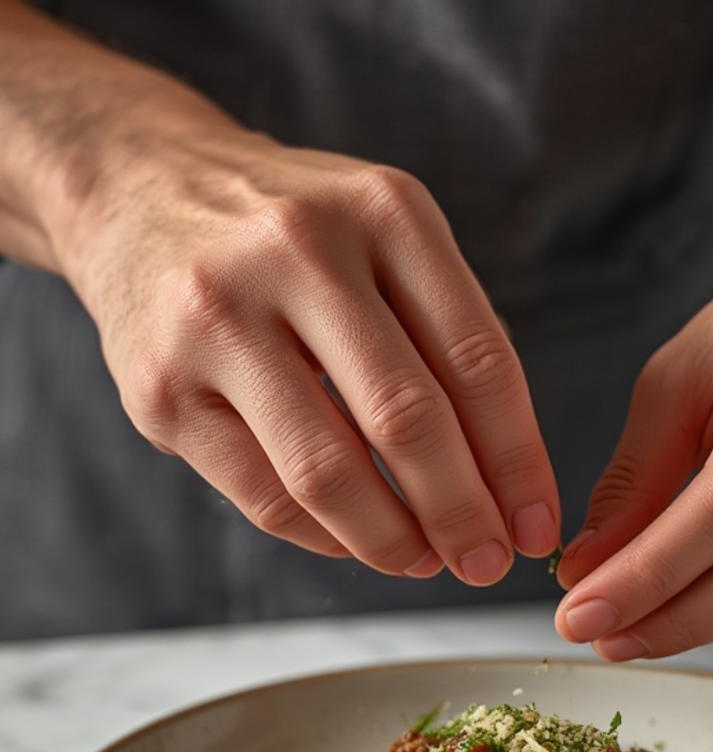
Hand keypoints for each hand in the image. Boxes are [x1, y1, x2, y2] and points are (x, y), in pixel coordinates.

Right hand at [57, 131, 558, 581]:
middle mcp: (297, 252)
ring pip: (328, 472)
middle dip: (461, 513)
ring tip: (423, 562)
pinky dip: (323, 536)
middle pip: (407, 419)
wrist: (138, 188)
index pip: (478, 362)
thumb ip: (447, 340)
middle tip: (486, 563)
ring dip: (391, 540)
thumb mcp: (385, 241)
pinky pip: (262, 495)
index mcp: (383, 212)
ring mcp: (217, 319)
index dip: (517, 462)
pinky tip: (354, 541)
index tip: (536, 527)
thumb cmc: (293, 237)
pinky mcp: (160, 387)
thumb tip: (507, 489)